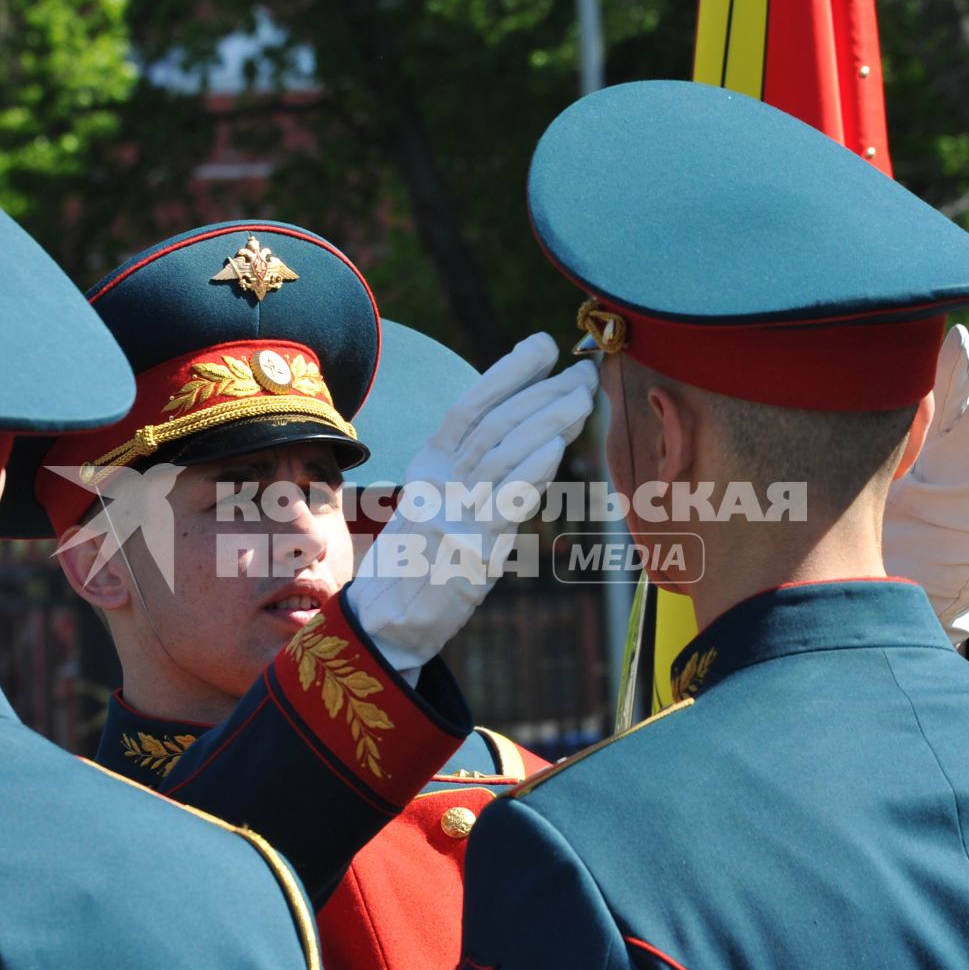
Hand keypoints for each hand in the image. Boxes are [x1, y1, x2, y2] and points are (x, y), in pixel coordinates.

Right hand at [348, 333, 597, 675]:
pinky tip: (557, 446)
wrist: (386, 624)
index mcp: (429, 468)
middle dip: (542, 391)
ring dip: (546, 420)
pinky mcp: (470, 550)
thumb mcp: (438, 507)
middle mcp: (438, 483)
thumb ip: (473, 474)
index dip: (506, 372)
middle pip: (493, 423)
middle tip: (583, 372)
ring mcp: (453, 514)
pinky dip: (531, 470)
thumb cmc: (417, 566)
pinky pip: (504, 501)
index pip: (469, 406)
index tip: (544, 345)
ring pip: (502, 453)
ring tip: (581, 395)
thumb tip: (525, 438)